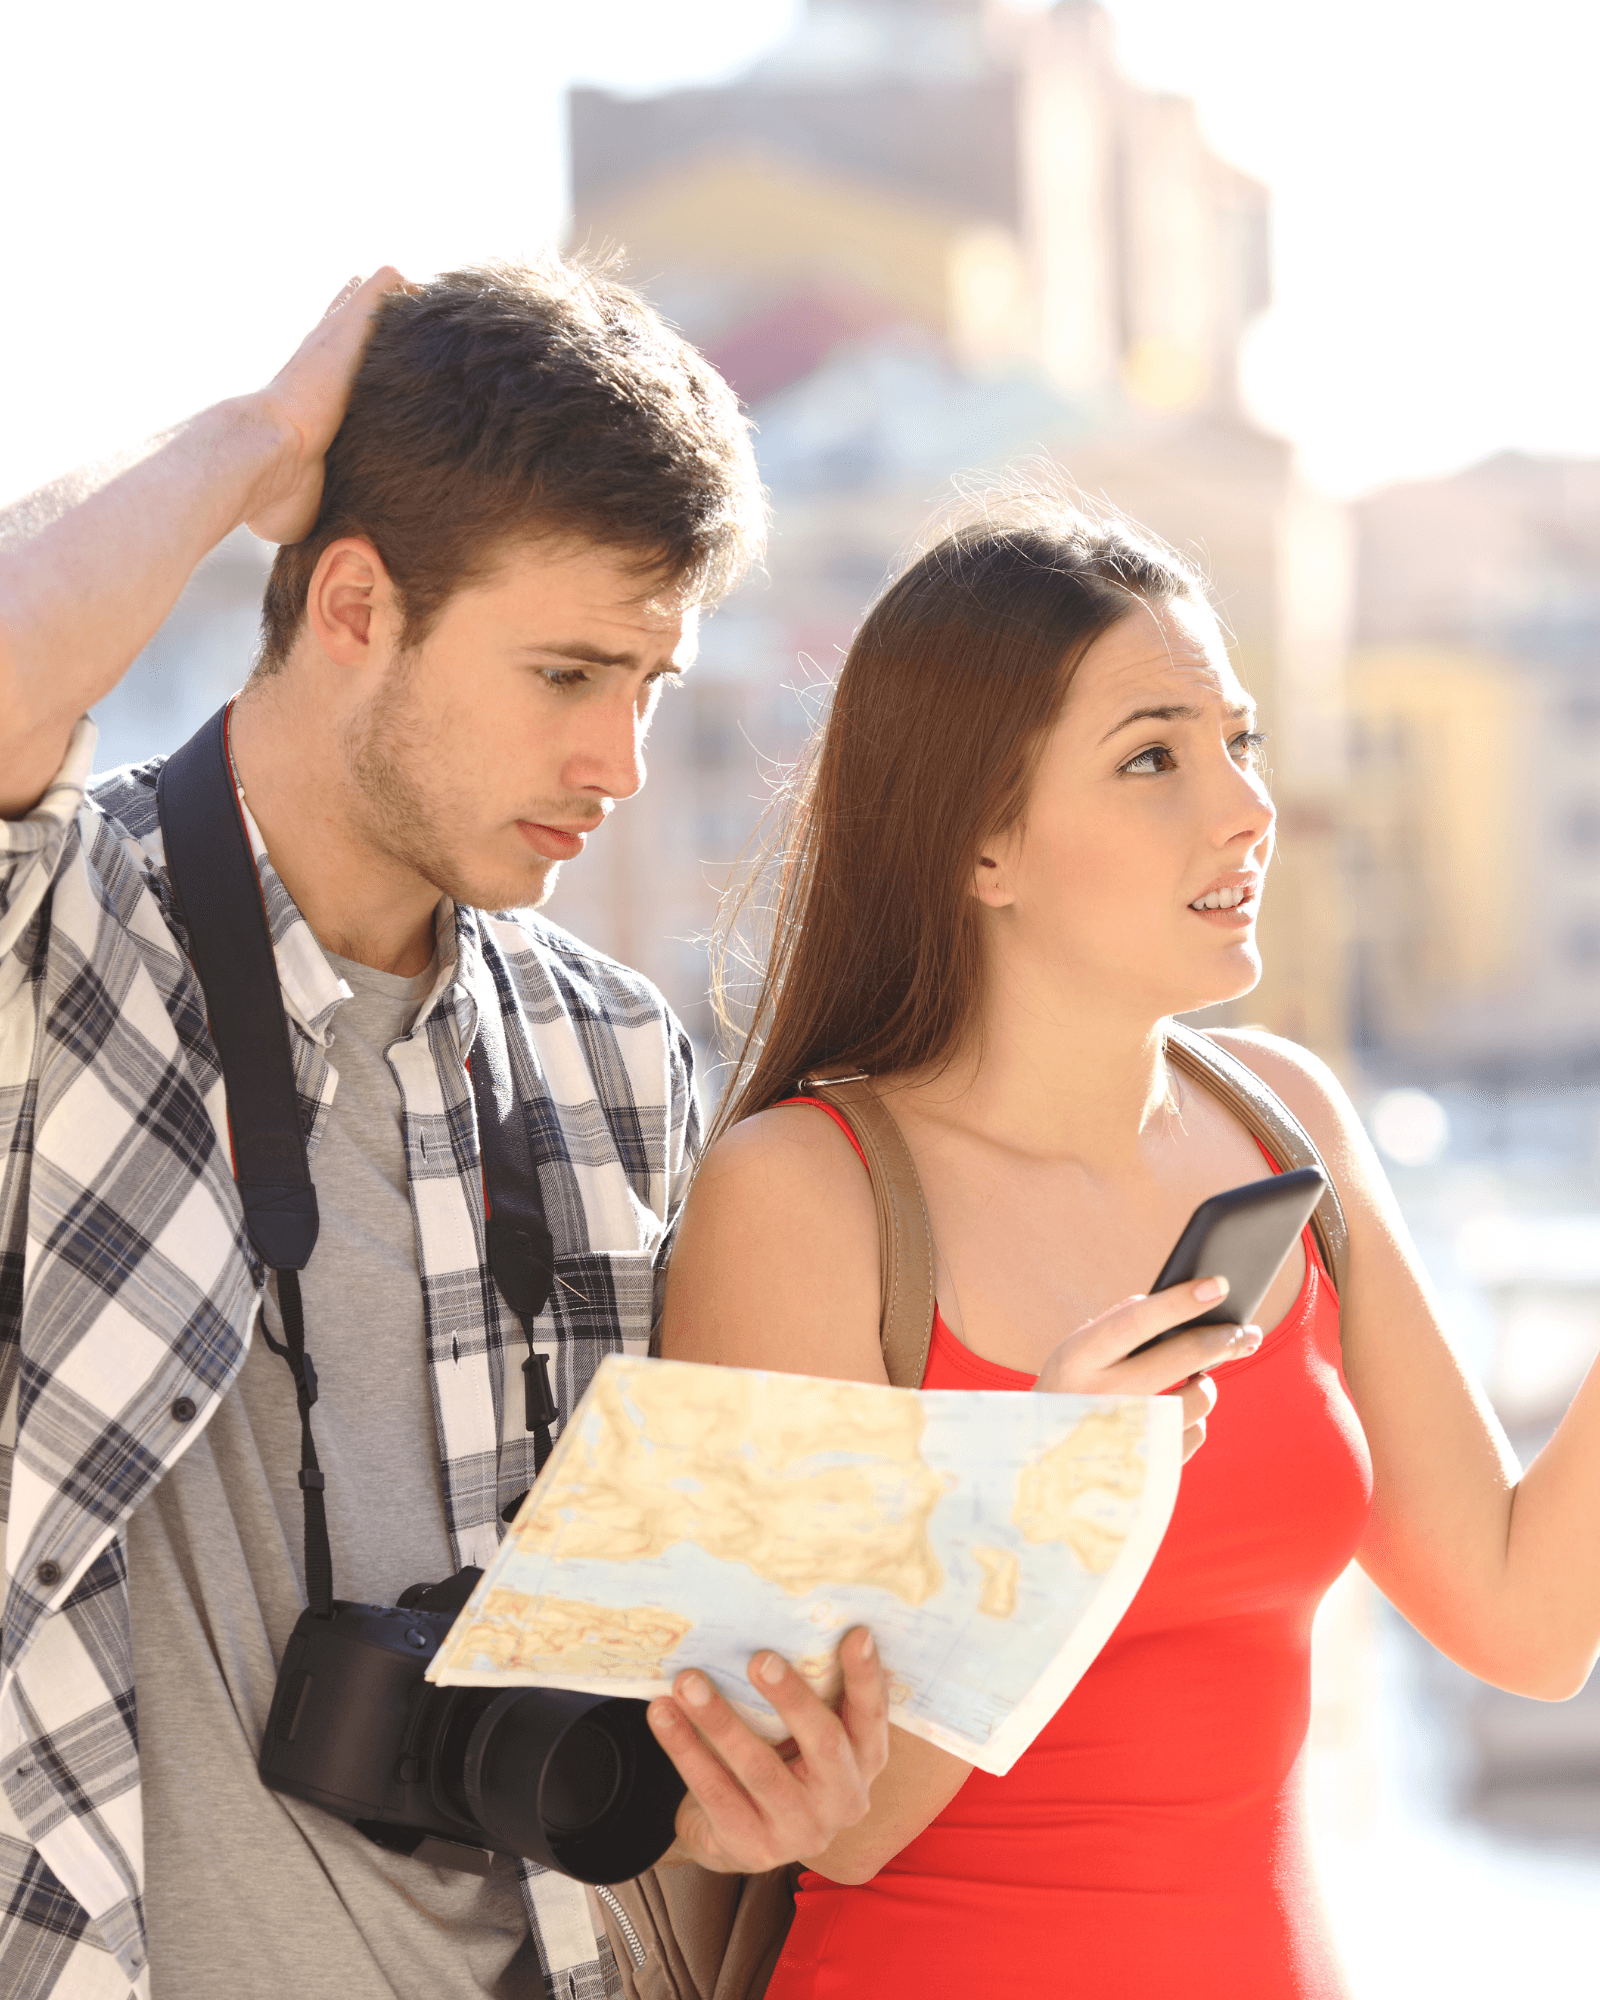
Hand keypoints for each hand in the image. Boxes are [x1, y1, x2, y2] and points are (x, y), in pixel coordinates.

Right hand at [243, 268, 409, 544]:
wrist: (259, 458)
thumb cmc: (273, 495)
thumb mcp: (304, 510)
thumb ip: (321, 521)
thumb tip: (334, 565)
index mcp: (303, 409)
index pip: (320, 381)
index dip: (333, 369)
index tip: (342, 358)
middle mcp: (313, 374)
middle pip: (334, 335)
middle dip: (352, 316)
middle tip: (369, 293)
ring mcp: (325, 353)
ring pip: (354, 314)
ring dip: (374, 298)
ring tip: (400, 281)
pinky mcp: (340, 336)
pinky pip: (370, 301)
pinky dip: (388, 286)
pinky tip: (404, 272)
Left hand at [647, 1628, 888, 1872]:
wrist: (736, 1835)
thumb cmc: (778, 1759)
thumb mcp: (804, 1733)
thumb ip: (809, 1693)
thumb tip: (777, 1619)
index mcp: (864, 1762)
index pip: (872, 1716)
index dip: (866, 1677)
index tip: (856, 1634)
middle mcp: (843, 1801)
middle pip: (826, 1744)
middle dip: (792, 1698)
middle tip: (759, 1658)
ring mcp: (800, 1831)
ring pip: (759, 1769)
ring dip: (719, 1719)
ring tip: (687, 1681)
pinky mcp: (752, 1848)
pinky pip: (714, 1791)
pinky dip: (684, 1748)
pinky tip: (662, 1715)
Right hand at [1033, 1276, 1261, 1462]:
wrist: (1039, 1467)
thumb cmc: (1068, 1393)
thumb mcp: (1075, 1354)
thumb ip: (1119, 1325)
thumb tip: (1183, 1304)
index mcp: (1078, 1359)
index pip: (1137, 1320)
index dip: (1181, 1301)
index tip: (1219, 1284)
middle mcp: (1102, 1397)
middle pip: (1183, 1357)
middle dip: (1224, 1339)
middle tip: (1245, 1332)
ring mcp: (1129, 1436)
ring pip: (1199, 1398)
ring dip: (1206, 1382)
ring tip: (1198, 1378)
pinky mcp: (1151, 1467)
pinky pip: (1196, 1433)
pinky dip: (1193, 1419)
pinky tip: (1177, 1414)